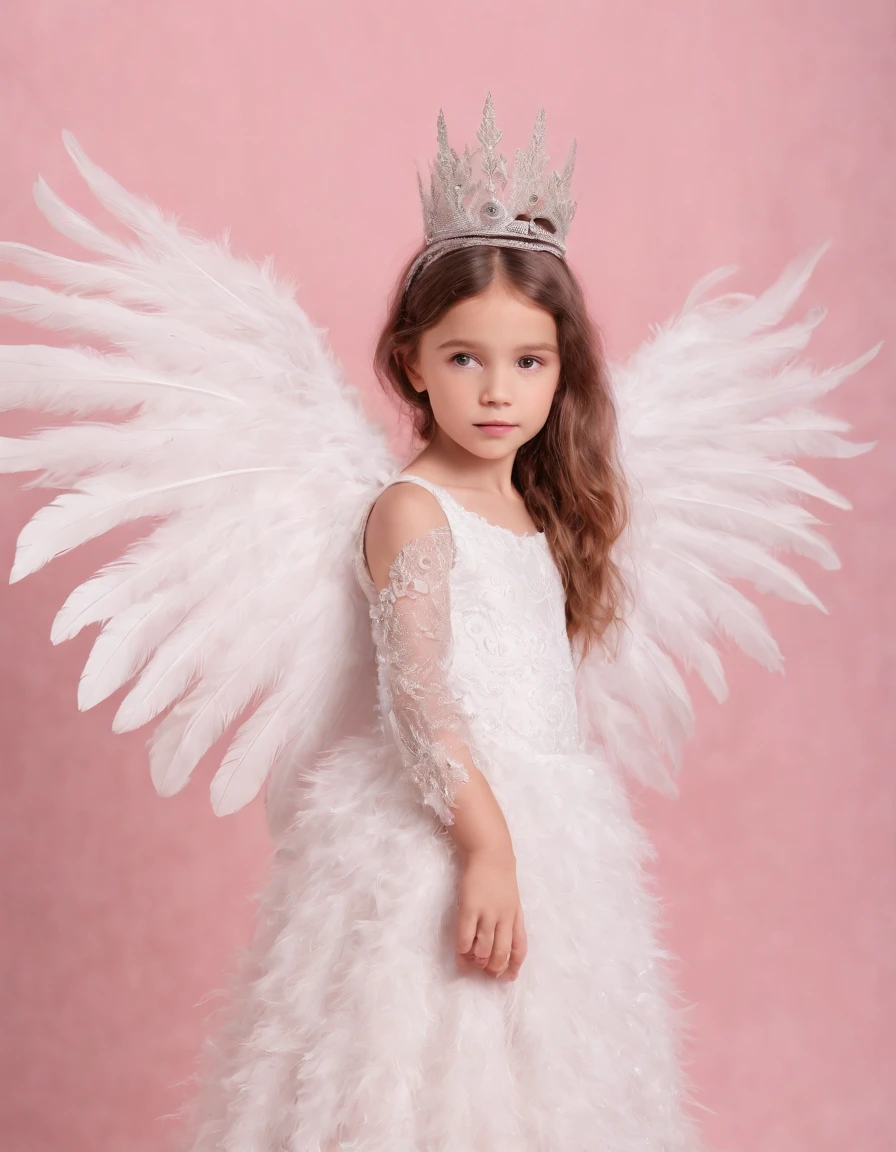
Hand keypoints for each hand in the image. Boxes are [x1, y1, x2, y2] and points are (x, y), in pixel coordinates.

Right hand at [455, 846, 526, 980]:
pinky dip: (462, 950)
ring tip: (471, 963)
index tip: (508, 978)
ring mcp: (487, 913)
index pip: (520, 948)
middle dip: (493, 968)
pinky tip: (460, 954)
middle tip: (484, 972)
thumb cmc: (500, 875)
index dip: (514, 966)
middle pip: (502, 953)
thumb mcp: (512, 898)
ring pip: (484, 949)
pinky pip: (465, 937)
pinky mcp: (469, 908)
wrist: (490, 852)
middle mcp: (504, 918)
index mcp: (516, 916)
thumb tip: (500, 940)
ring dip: (477, 961)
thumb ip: (510, 918)